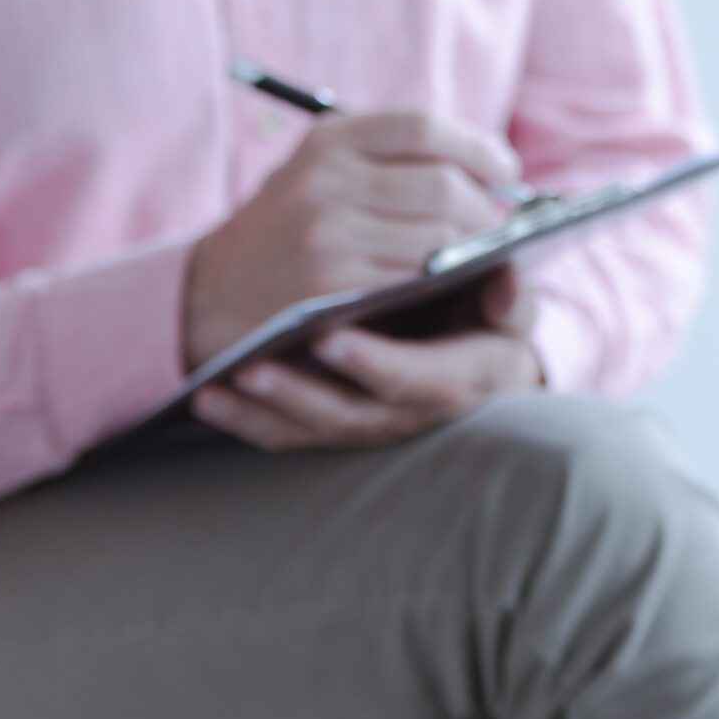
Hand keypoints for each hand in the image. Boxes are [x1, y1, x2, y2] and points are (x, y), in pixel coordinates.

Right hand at [183, 109, 521, 369]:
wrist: (207, 294)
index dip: (478, 147)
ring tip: (482, 253)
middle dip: (487, 208)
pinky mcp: (331, 285)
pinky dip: (445, 280)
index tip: (506, 169)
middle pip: (443, 184)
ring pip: (439, 236)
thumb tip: (485, 168)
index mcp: (327, 141)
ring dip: (474, 248)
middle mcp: (326, 179)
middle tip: (500, 224)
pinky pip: (415, 278)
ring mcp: (328, 233)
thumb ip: (386, 161)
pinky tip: (451, 283)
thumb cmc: (283, 231)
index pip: (422, 126)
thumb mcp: (317, 173)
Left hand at [193, 268, 545, 451]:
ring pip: (310, 429)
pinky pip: (283, 434)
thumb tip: (508, 284)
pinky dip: (245, 421)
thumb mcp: (509, 312)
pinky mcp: (331, 425)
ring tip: (221, 382)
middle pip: (349, 415)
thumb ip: (511, 299)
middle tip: (253, 366)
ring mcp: (365, 423)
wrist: (475, 361)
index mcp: (454, 381)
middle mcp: (406, 413)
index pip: (413, 381)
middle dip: (299, 395)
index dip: (374, 365)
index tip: (331, 338)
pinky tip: (207, 396)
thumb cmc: (486, 322)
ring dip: (263, 410)